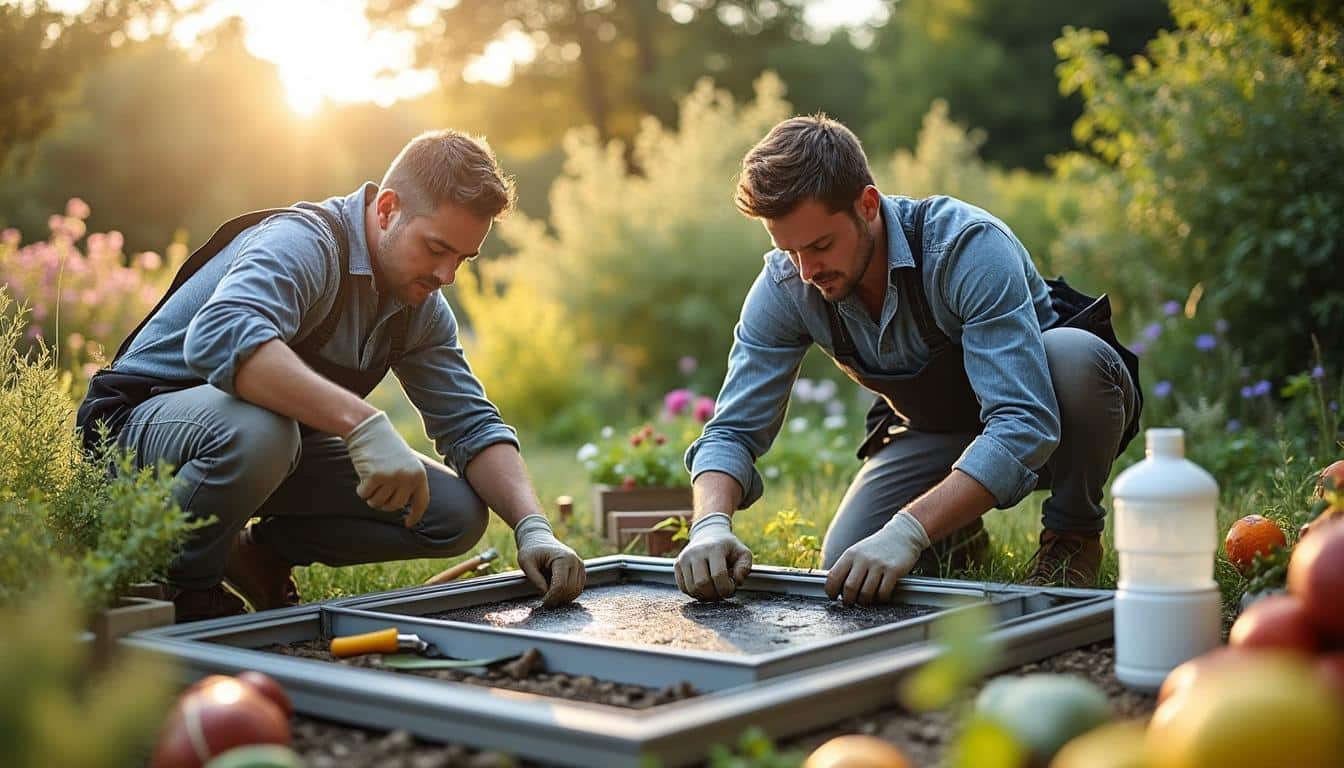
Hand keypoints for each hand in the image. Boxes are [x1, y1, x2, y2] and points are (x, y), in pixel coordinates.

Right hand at [343, 411, 428, 526]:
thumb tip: (405, 505)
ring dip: (371, 495)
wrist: (369, 428)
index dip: (415, 515)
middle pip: (395, 506)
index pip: (421, 502)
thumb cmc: (386, 447)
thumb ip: (408, 482)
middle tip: (377, 489)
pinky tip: (362, 473)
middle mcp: (408, 477)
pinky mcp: (375, 476)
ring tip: (371, 477)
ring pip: (378, 502)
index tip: (408, 524)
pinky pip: (364, 494)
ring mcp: (392, 477)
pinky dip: (360, 488)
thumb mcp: (406, 463)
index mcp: (419, 474)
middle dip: (384, 502)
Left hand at [514, 515, 585, 606]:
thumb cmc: (531, 550)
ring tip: (551, 597)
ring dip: (564, 598)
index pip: (560, 585)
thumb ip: (535, 579)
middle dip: (558, 599)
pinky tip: (557, 593)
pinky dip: (569, 594)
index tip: (543, 603)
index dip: (552, 598)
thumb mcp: (526, 563)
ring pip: (576, 590)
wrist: (538, 539)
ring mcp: (580, 565)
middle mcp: (575, 561)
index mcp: (563, 558)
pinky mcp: (580, 570)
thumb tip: (545, 594)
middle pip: (570, 589)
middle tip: (546, 603)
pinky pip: (578, 588)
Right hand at [674, 513, 752, 600]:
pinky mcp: (677, 564)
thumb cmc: (728, 547)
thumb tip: (736, 581)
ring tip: (713, 590)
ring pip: (691, 588)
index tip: (731, 588)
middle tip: (721, 592)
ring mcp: (684, 558)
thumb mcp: (743, 553)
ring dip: (704, 596)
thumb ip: (745, 568)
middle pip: (702, 584)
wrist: (709, 534)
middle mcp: (696, 552)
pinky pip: (683, 588)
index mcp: (714, 548)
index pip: (718, 575)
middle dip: (714, 595)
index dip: (727, 588)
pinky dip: (694, 593)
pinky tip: (703, 588)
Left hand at [825, 512, 929, 604]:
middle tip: (850, 602)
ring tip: (865, 599)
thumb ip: (847, 567)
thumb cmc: (877, 548)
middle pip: (849, 588)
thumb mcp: (857, 552)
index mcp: (850, 554)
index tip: (833, 596)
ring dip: (865, 601)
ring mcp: (879, 564)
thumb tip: (834, 587)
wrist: (901, 535)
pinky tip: (880, 595)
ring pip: (866, 593)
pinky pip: (883, 593)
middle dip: (848, 600)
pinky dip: (880, 599)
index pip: (833, 576)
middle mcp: (863, 559)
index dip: (830, 590)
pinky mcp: (893, 570)